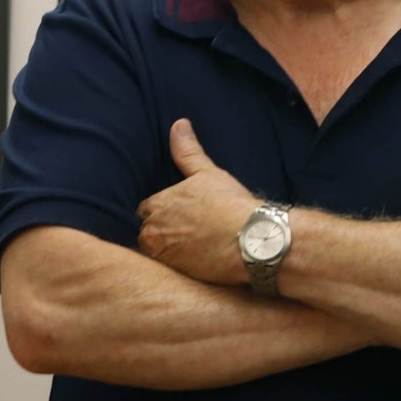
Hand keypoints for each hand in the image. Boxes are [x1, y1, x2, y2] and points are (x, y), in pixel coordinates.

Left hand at [137, 120, 262, 286]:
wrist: (253, 241)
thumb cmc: (231, 205)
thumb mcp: (208, 173)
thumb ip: (187, 151)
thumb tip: (178, 124)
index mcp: (157, 204)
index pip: (148, 209)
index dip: (165, 211)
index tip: (182, 214)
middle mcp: (153, 231)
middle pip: (149, 232)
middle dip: (163, 232)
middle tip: (189, 232)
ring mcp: (163, 256)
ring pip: (156, 252)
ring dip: (168, 250)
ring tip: (193, 249)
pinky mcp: (174, 276)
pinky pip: (167, 272)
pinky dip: (178, 267)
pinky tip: (196, 263)